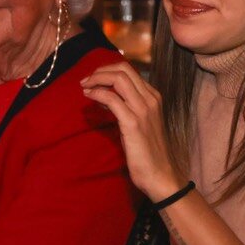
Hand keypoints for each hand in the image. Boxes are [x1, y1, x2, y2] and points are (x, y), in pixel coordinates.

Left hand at [80, 61, 182, 199]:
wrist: (159, 174)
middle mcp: (150, 99)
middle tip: (86, 80)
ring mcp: (143, 110)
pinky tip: (89, 96)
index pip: (129, 71)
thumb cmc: (147, 152)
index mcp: (153, 97)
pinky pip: (111, 98)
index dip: (107, 70)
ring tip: (84, 86)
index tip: (94, 79)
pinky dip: (97, 93)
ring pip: (118, 79)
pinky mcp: (133, 123)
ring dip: (96, 79)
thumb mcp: (137, 123)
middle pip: (123, 70)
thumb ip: (125, 107)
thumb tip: (106, 96)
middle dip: (100, 71)